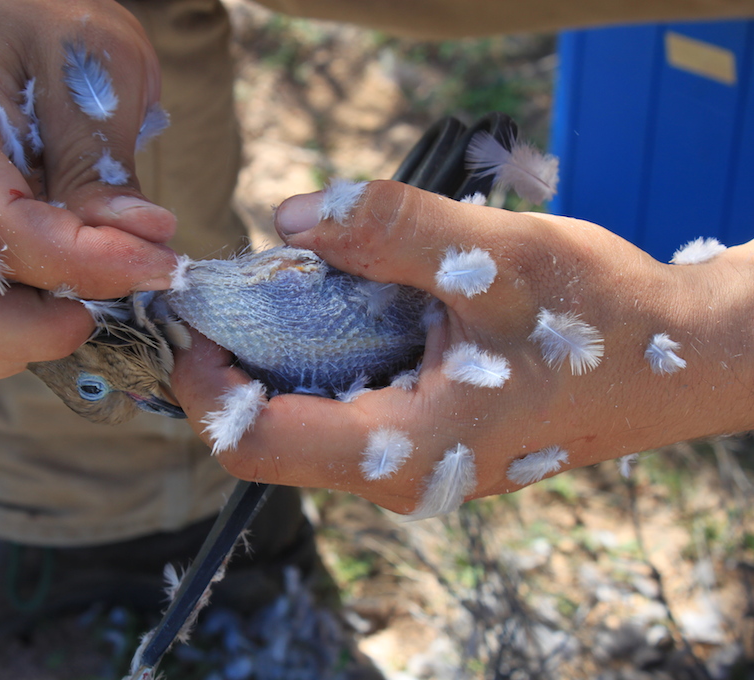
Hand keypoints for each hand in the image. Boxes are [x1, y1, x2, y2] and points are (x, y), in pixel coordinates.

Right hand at [0, 0, 177, 385]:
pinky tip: (55, 315)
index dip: (85, 263)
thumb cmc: (60, 38)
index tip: (160, 263)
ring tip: (84, 309)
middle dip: (42, 326)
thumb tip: (139, 249)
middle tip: (118, 300)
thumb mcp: (101, 74)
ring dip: (17, 348)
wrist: (24, 32)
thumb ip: (105, 170)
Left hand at [171, 181, 753, 514]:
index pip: (254, 440)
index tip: (191, 316)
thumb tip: (291, 216)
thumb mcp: (493, 257)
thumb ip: (388, 230)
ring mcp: (415, 463)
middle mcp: (398, 474)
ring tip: (298, 283)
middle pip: (272, 433)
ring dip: (285, 354)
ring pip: (310, 419)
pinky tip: (354, 304)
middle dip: (239, 362)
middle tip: (240, 285)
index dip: (202, 382)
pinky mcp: (431, 440)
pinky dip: (329, 356)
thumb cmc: (599, 320)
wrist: (678, 361)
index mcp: (400, 451)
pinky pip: (351, 407)